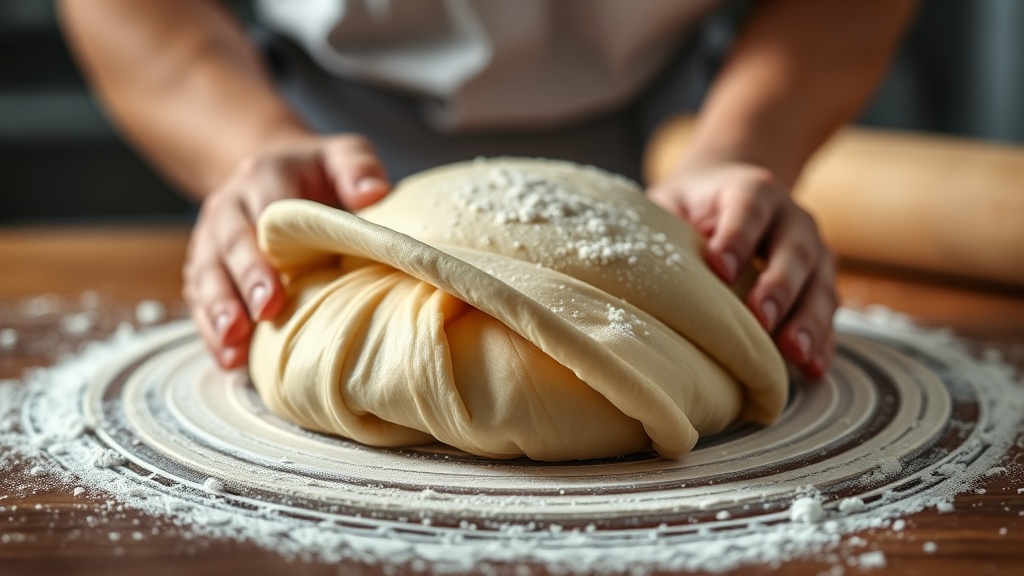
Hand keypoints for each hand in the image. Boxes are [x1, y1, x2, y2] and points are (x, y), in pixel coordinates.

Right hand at [183, 134, 389, 368]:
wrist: (275, 173)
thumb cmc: (319, 175)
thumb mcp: (342, 156)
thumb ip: (357, 167)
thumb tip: (374, 194)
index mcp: (263, 176)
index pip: (265, 210)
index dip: (272, 245)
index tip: (284, 280)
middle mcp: (229, 206)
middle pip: (231, 244)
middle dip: (245, 281)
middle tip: (266, 312)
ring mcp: (211, 238)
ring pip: (207, 274)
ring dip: (218, 311)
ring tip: (233, 344)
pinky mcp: (205, 267)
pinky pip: (199, 298)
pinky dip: (210, 329)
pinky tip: (227, 359)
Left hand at [647, 160, 836, 378]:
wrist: (731, 187)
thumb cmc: (693, 205)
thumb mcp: (673, 201)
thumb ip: (662, 221)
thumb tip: (629, 262)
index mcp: (752, 190)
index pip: (748, 210)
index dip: (736, 238)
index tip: (720, 269)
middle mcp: (791, 217)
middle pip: (793, 251)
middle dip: (778, 287)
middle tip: (759, 320)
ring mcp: (813, 249)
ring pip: (819, 285)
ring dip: (808, 321)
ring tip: (793, 354)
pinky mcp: (821, 280)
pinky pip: (828, 312)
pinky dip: (822, 340)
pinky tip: (812, 368)